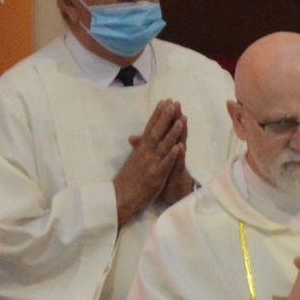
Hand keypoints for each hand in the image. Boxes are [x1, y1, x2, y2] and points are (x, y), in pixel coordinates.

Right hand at [116, 99, 187, 222]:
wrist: (119, 198)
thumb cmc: (127, 180)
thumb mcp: (132, 160)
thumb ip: (138, 148)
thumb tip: (136, 137)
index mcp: (141, 149)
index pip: (150, 128)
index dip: (158, 114)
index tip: (165, 101)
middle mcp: (145, 153)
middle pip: (157, 132)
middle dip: (166, 117)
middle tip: (173, 103)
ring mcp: (151, 164)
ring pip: (163, 146)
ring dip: (172, 133)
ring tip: (180, 120)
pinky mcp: (155, 176)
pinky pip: (165, 164)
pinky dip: (171, 156)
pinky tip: (179, 147)